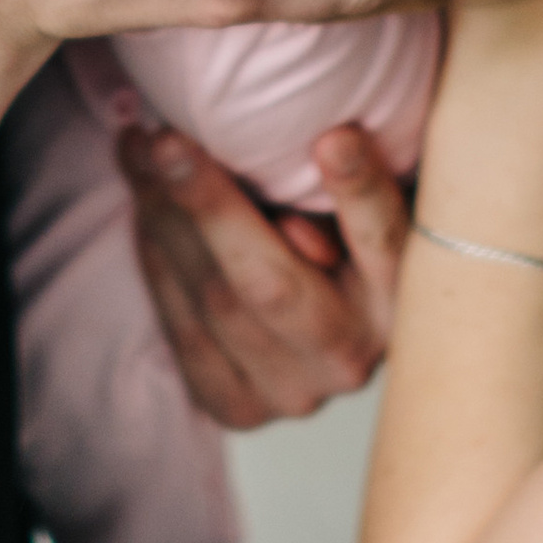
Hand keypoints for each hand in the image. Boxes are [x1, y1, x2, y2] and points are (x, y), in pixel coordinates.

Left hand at [121, 120, 410, 428]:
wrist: (312, 321)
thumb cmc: (339, 229)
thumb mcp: (358, 198)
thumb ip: (345, 180)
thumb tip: (318, 145)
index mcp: (402, 299)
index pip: (385, 243)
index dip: (359, 192)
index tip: (333, 137)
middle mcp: (350, 355)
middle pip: (272, 286)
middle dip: (211, 207)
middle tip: (167, 142)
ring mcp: (292, 392)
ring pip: (213, 301)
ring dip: (164, 218)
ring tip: (139, 151)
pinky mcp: (235, 406)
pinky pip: (181, 326)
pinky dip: (156, 255)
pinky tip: (144, 201)